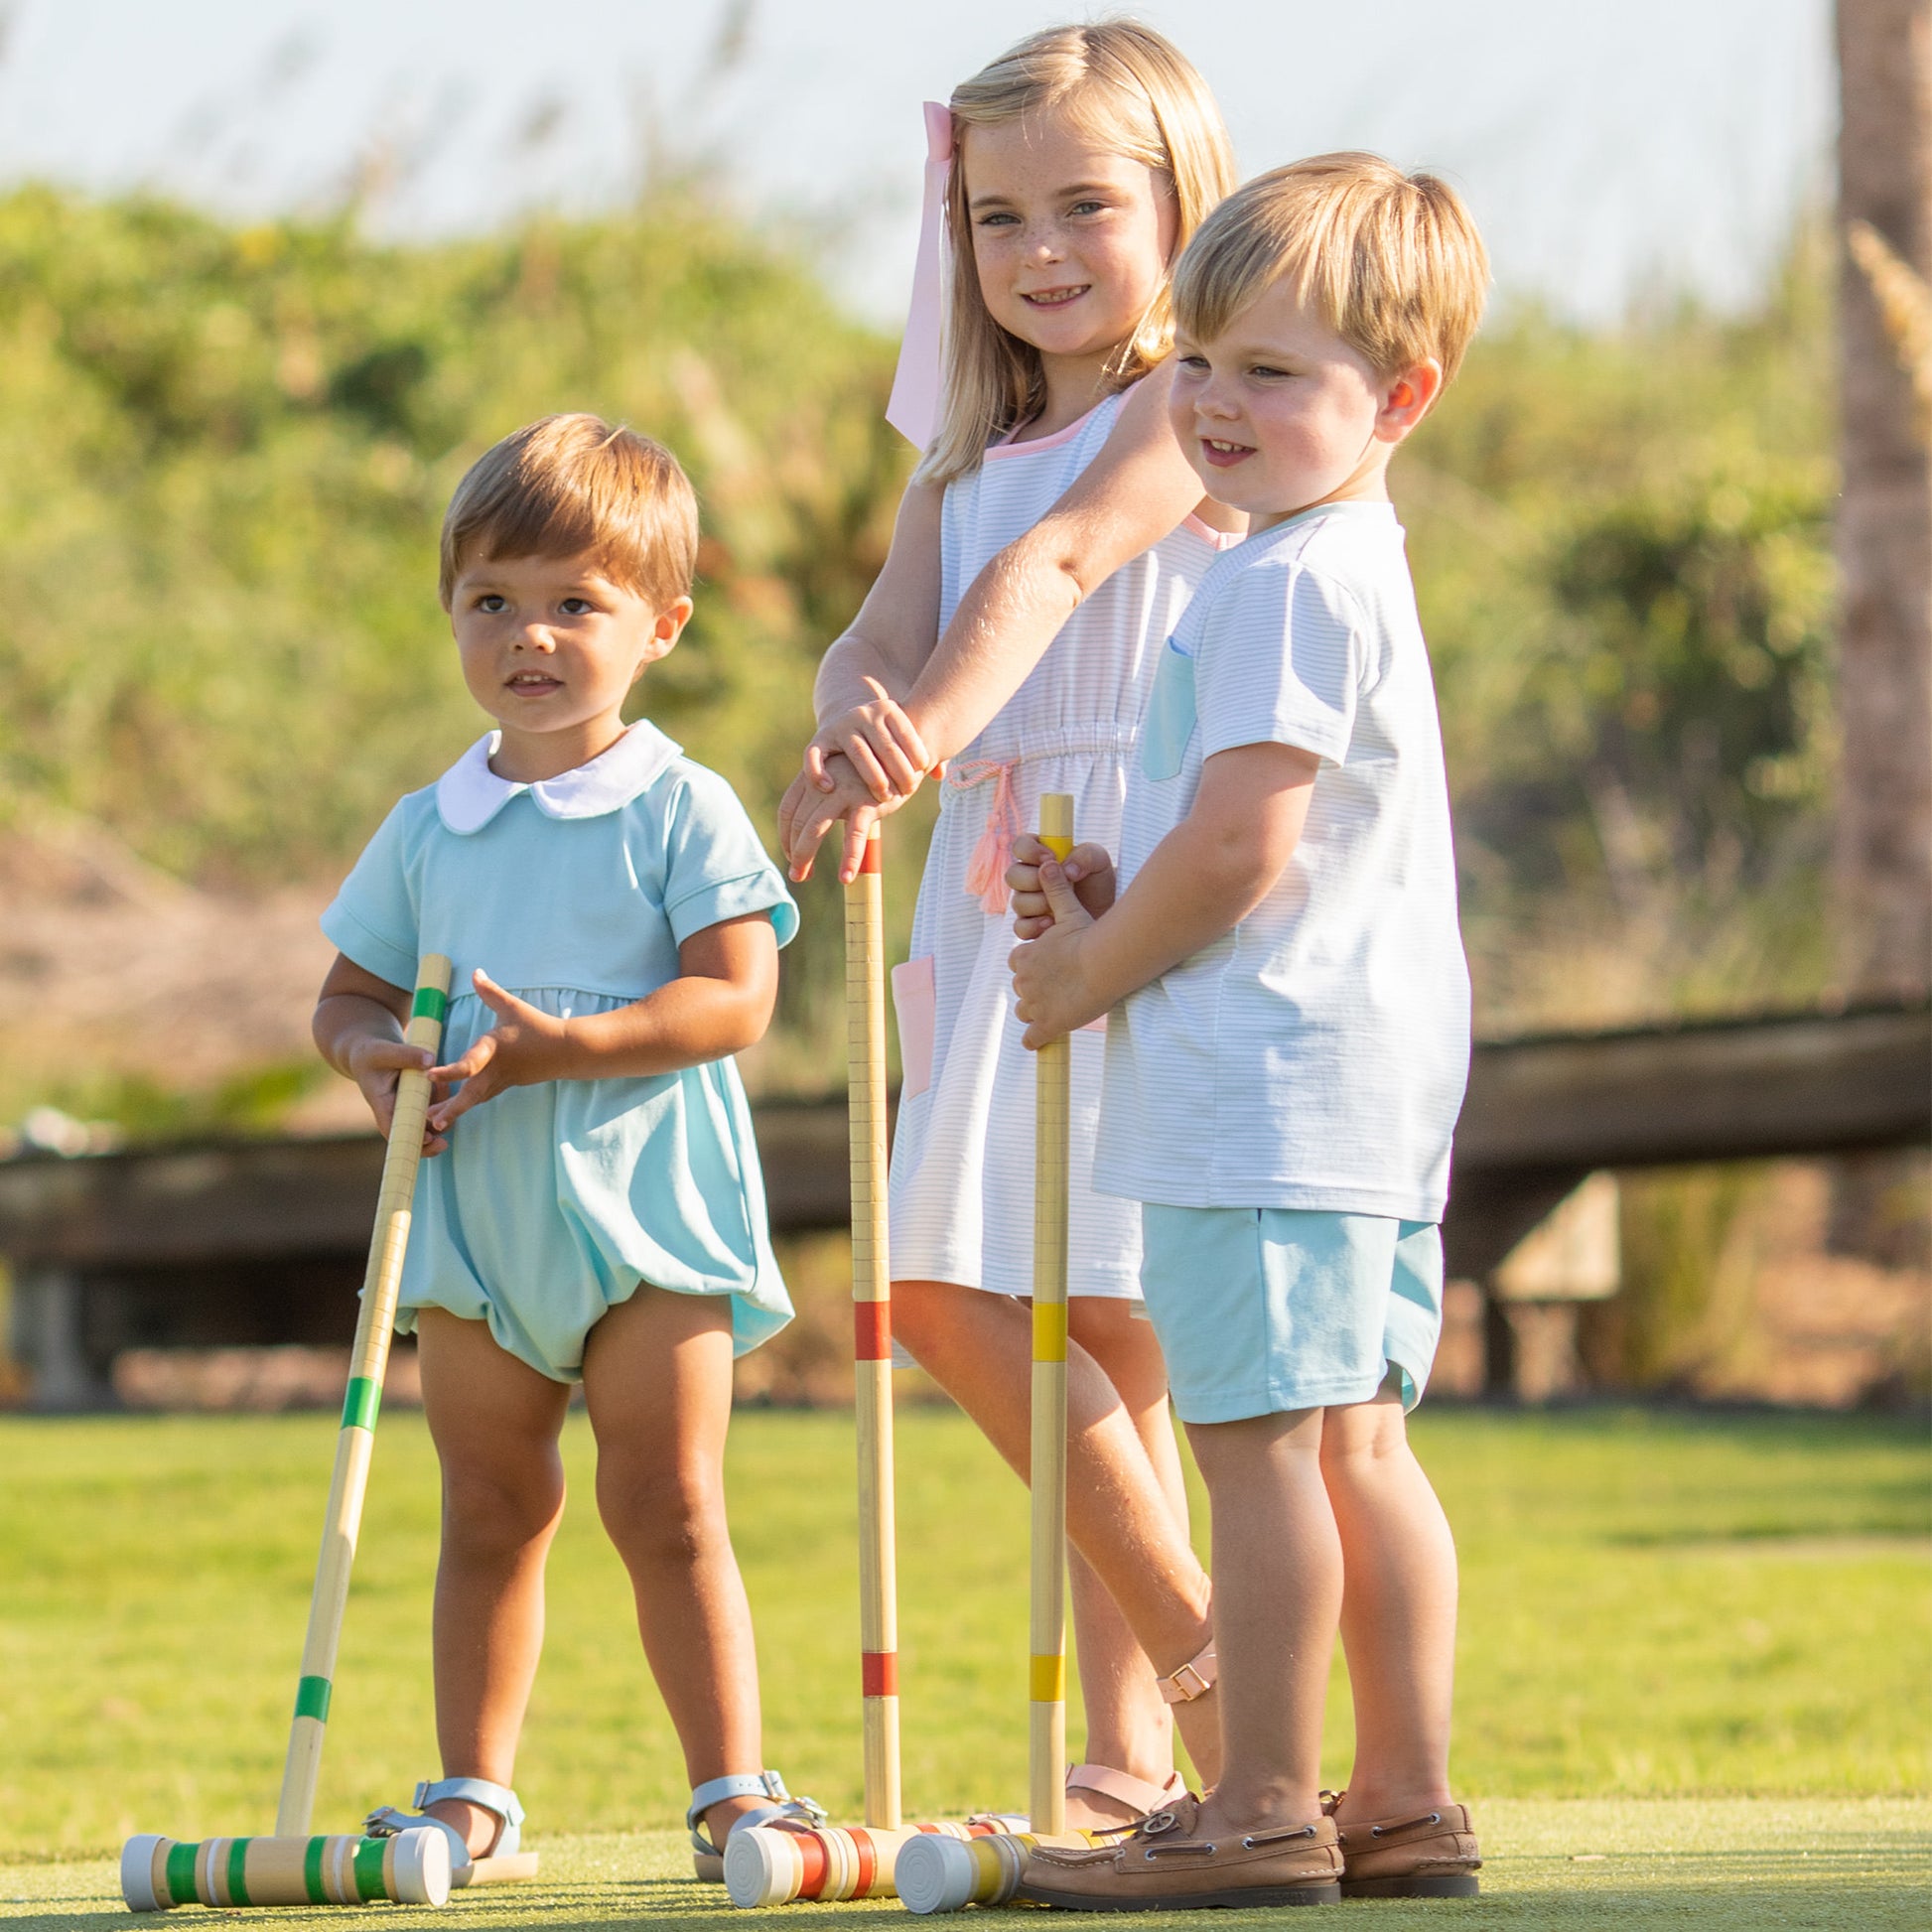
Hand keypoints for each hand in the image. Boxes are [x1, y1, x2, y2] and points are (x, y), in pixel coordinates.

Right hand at [345, 1036, 447, 1155]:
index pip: (394, 1130)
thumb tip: (431, 1062)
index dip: (410, 1138)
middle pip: (413, 1134)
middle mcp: (396, 1111)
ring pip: (429, 1121)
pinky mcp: (419, 1099)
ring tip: (442, 1084)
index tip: (428, 1139)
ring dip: (441, 1112)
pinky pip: (435, 1105)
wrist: (369, 1053)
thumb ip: (407, 1055)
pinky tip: (442, 1081)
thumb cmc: (372, 1053)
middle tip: (444, 1144)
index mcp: (382, 1104)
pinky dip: (442, 1098)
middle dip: (429, 1142)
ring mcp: (408, 1107)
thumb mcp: (385, 1051)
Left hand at [425, 970, 570, 1132]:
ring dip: (456, 1111)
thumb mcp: (513, 1007)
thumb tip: (475, 972)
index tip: (428, 1075)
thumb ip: (490, 992)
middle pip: (471, 1094)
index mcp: (493, 1050)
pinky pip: (482, 1097)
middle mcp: (495, 1069)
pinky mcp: (505, 1085)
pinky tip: (453, 1111)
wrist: (565, 1051)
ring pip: (475, 1100)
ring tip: (434, 1123)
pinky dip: (467, 1104)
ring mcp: (501, 1081)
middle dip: (452, 1108)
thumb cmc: (538, 1028)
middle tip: (432, 1122)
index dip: (449, 1071)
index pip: (469, 1064)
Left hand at [778, 752, 902, 884]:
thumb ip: (827, 798)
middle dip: (794, 852)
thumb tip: (814, 830)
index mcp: (814, 777)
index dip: (785, 835)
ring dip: (805, 856)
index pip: (788, 809)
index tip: (790, 856)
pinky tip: (845, 877)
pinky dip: (849, 858)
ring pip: (815, 828)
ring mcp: (842, 792)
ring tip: (804, 877)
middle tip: (797, 876)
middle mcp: (823, 783)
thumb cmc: (871, 771)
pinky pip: (854, 835)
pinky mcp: (866, 803)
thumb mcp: (843, 780)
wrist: (902, 752)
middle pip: (797, 822)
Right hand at [803, 677, 931, 802]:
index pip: (907, 732)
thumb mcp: (905, 738)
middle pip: (885, 746)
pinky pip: (814, 754)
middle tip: (907, 791)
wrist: (853, 723)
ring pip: (858, 753)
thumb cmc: (887, 740)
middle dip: (900, 772)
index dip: (918, 753)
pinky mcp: (821, 737)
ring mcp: (842, 724)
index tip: (923, 770)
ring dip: (874, 777)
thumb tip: (940, 774)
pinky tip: (829, 787)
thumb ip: (922, 754)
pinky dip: (818, 770)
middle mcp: (864, 712)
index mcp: (889, 709)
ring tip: (885, 797)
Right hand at [1007, 835, 1117, 939]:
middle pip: (1012, 875)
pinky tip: (1052, 923)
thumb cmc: (1099, 883)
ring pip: (1017, 902)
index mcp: (1040, 856)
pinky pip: (1020, 927)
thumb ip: (1086, 855)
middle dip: (1034, 880)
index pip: (1020, 845)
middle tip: (1059, 885)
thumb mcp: (1100, 862)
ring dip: (1039, 904)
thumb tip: (1067, 868)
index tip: (1051, 858)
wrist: (1106, 916)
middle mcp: (1028, 878)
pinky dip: (1035, 926)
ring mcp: (1027, 903)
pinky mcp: (1030, 925)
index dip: (1029, 850)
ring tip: (1060, 907)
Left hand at [1009, 863, 1107, 1047]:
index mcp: (1025, 957)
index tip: (1051, 967)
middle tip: (1059, 988)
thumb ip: (1056, 889)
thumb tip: (1047, 863)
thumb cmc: (1089, 935)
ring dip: (1036, 1012)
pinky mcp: (1047, 1025)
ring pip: (1025, 1012)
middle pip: (1022, 989)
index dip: (1034, 967)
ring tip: (1057, 1009)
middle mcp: (1024, 982)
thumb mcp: (1069, 910)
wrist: (1104, 962)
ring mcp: (1034, 1005)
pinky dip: (1035, 1040)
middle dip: (1035, 989)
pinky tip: (1043, 1039)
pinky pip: (1032, 1039)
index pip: (1020, 964)